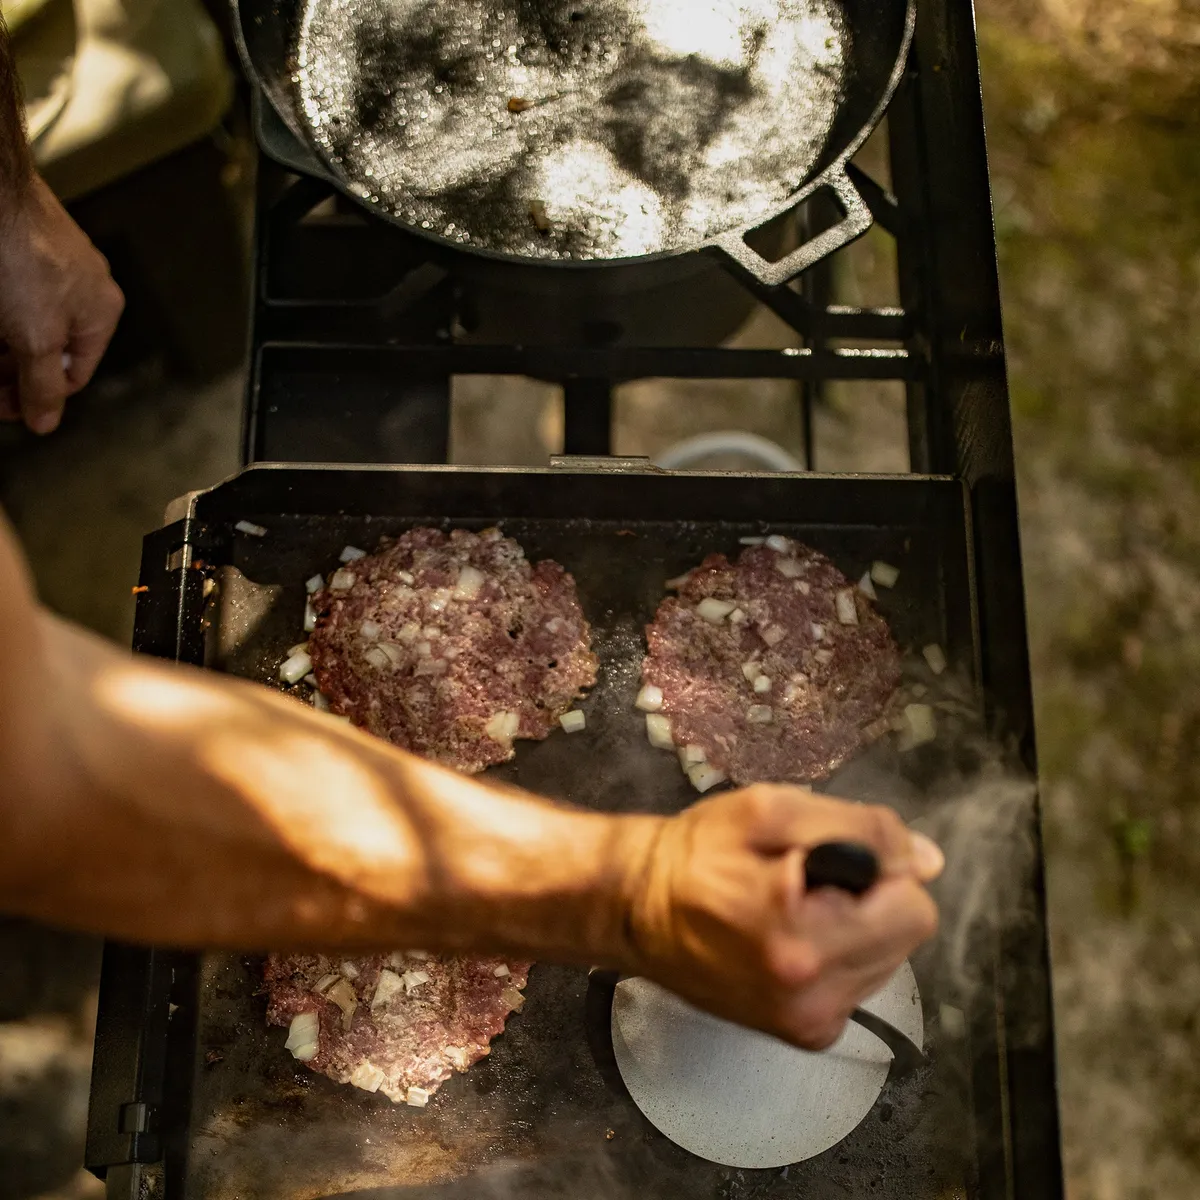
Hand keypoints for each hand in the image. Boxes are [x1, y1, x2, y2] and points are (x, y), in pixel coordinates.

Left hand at [0, 173, 123, 433]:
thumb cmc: (20, 251)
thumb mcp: (34, 337)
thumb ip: (42, 386)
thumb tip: (46, 421)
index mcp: (102, 313)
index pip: (72, 376)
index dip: (36, 397)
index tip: (3, 406)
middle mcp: (85, 289)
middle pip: (47, 350)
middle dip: (13, 369)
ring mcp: (55, 264)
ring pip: (27, 322)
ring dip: (2, 344)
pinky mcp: (23, 245)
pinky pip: (14, 294)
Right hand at [624, 785, 941, 1049]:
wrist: (637, 908)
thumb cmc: (697, 851)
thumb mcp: (768, 810)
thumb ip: (856, 827)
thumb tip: (926, 859)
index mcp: (805, 939)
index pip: (914, 905)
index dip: (879, 867)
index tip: (825, 858)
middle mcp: (814, 998)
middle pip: (907, 935)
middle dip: (871, 897)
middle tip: (806, 880)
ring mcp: (809, 1024)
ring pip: (888, 960)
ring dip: (857, 927)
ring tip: (794, 907)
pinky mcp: (804, 1036)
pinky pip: (859, 984)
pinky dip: (839, 955)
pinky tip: (791, 937)